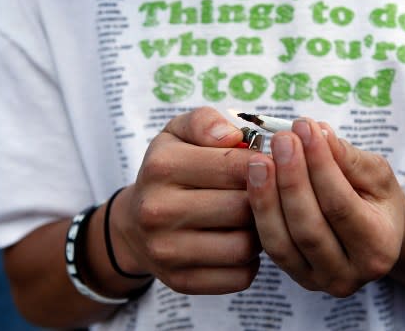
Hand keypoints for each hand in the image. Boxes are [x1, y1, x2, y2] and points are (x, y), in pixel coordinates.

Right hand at [110, 107, 261, 293]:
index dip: (265, 165)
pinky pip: (240, 277)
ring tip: (251, 218)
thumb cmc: (170, 169)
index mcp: (162, 166)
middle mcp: (158, 210)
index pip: (237, 166)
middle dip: (263, 199)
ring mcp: (167, 251)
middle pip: (244, 208)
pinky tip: (238, 242)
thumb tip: (232, 136)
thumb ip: (206, 122)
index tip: (270, 165)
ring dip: (259, 233)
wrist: (134, 223)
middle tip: (264, 193)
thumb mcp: (179, 133)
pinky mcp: (180, 281)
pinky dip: (249, 261)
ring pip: (246, 246)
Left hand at [246, 119, 404, 296]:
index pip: (340, 205)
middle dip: (291, 179)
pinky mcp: (295, 276)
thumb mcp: (377, 174)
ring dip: (267, 197)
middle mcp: (349, 275)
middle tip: (281, 139)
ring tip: (260, 159)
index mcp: (379, 248)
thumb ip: (348, 158)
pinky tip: (255, 180)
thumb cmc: (377, 199)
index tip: (305, 127)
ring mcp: (319, 281)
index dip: (319, 164)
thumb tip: (317, 133)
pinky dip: (260, 212)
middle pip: (309, 227)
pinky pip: (270, 246)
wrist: (377, 233)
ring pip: (283, 242)